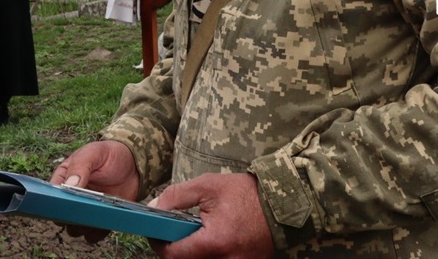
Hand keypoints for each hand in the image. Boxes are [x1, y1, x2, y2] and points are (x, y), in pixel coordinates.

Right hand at [51, 141, 140, 242]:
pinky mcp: (100, 219)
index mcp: (64, 178)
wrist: (135, 163)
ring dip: (83, 227)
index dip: (56, 202)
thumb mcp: (93, 153)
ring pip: (75, 229)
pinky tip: (106, 221)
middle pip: (62, 216)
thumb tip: (69, 185)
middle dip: (71, 217)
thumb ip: (80, 166)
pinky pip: (93, 235)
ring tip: (97, 214)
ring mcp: (86, 209)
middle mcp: (72, 197)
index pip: (52, 195)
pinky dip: (97, 233)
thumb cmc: (110, 154)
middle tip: (86, 209)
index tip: (67, 204)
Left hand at [148, 173, 273, 258]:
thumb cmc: (246, 193)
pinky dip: (209, 255)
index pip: (174, 255)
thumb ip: (176, 196)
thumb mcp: (207, 185)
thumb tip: (155, 207)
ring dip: (193, 253)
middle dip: (176, 250)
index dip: (160, 245)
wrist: (282, 204)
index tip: (155, 234)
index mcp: (215, 242)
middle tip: (174, 234)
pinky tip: (210, 242)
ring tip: (195, 236)